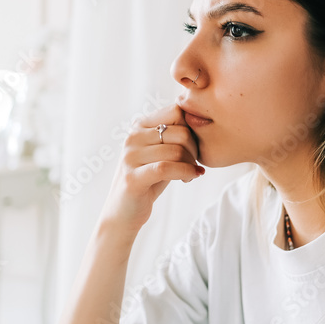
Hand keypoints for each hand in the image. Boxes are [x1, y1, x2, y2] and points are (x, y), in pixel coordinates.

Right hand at [99, 104, 204, 231]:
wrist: (123, 212)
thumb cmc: (148, 180)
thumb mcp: (161, 153)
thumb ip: (175, 136)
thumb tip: (201, 120)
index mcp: (139, 126)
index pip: (175, 111)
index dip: (192, 127)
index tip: (194, 146)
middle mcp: (132, 137)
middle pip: (180, 132)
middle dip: (194, 150)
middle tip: (194, 164)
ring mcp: (130, 156)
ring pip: (176, 151)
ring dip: (190, 164)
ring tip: (190, 174)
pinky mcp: (132, 177)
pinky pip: (166, 168)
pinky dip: (185, 172)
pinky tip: (191, 178)